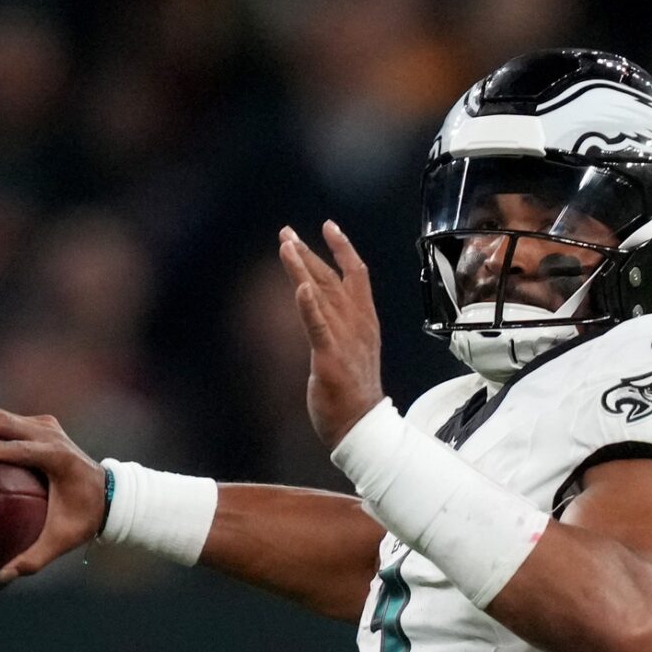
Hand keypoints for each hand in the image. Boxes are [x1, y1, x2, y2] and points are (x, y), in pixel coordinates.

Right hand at [0, 403, 108, 583]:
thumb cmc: (82, 519)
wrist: (108, 491)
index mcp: (60, 459)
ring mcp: (43, 425)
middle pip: (7, 421)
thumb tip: (0, 578)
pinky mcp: (34, 423)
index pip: (29, 450)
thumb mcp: (62, 541)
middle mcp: (51, 435)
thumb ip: (33, 559)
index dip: (4, 449)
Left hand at [279, 220, 384, 449]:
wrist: (363, 426)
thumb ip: (339, 326)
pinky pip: (318, 327)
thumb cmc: (355, 392)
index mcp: (365, 321)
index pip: (356, 275)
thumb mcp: (351, 349)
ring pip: (322, 295)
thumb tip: (322, 310)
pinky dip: (309, 307)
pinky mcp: (329, 357)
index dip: (343, 248)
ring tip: (286, 246)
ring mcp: (344, 340)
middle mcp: (357, 324)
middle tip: (286, 234)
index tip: (328, 226)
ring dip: (303, 268)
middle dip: (309, 253)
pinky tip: (299, 288)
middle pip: (332, 279)